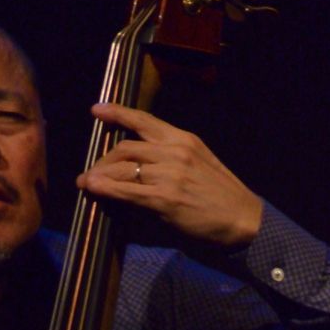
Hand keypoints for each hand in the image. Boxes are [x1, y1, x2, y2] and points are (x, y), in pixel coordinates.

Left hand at [76, 103, 262, 247]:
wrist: (242, 218)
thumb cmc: (220, 195)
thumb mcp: (198, 164)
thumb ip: (170, 160)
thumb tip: (139, 166)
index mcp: (183, 139)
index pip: (144, 120)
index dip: (117, 113)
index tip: (97, 110)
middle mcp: (174, 152)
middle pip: (126, 147)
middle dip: (104, 160)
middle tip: (93, 172)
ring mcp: (169, 175)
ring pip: (123, 168)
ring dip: (99, 175)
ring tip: (86, 183)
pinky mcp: (165, 199)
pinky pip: (127, 191)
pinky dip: (105, 189)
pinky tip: (91, 188)